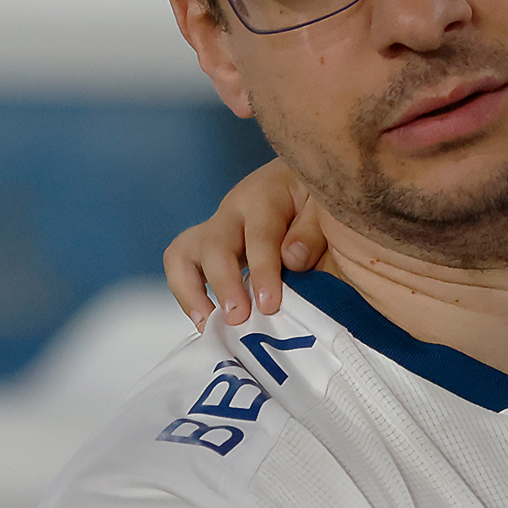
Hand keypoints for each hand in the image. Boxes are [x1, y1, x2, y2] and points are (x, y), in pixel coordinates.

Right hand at [163, 159, 324, 327]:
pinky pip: (182, 266)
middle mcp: (233, 210)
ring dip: (190, 293)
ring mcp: (217, 228)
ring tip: (208, 324)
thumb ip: (312, 231)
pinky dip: (189, 295)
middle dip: (224, 285)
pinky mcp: (209, 246)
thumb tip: (292, 258)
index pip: (259, 236)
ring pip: (182, 253)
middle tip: (238, 318)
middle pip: (213, 245)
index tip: (269, 304)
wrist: (304, 183)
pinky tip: (205, 321)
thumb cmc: (316, 196)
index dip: (262, 272)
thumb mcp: (325, 204)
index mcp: (264, 196)